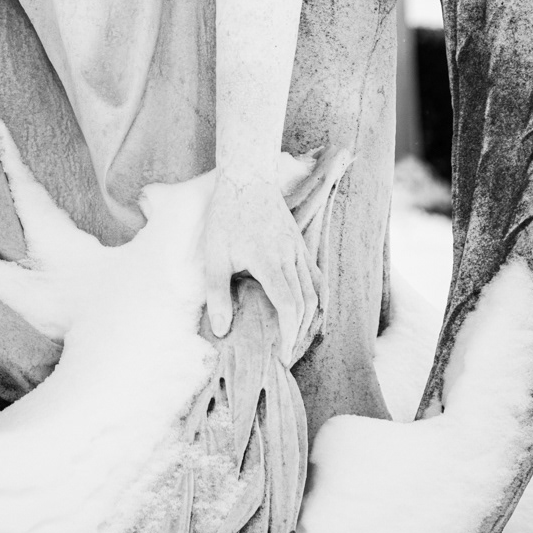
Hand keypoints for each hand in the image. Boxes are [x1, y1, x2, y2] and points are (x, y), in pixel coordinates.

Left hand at [203, 171, 318, 363]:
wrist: (247, 178)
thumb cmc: (227, 216)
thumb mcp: (214, 255)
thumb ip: (217, 294)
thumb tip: (222, 331)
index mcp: (270, 262)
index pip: (290, 307)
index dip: (289, 335)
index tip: (282, 355)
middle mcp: (291, 257)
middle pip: (307, 304)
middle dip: (300, 333)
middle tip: (288, 353)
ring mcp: (299, 249)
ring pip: (315, 291)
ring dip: (311, 318)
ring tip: (297, 337)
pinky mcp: (300, 243)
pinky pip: (316, 276)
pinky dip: (317, 297)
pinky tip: (308, 309)